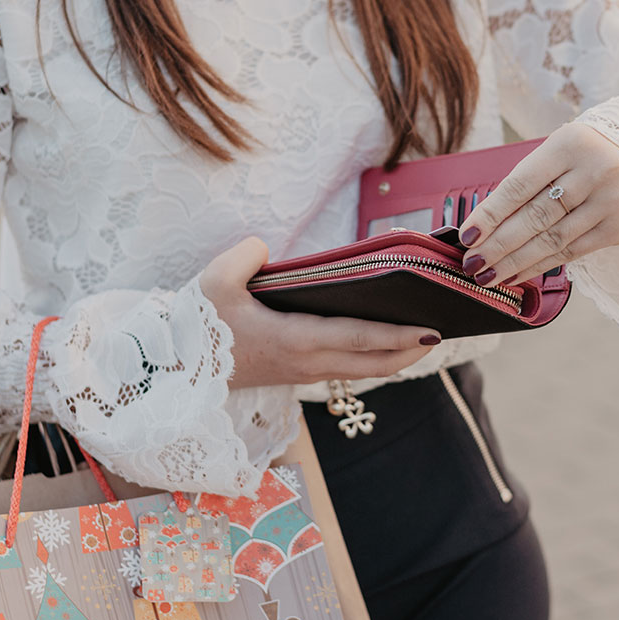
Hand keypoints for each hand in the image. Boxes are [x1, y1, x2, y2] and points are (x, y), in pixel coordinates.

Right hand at [199, 237, 440, 387]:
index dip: (399, 335)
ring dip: (396, 357)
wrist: (177, 373)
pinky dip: (373, 357)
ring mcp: (305, 372)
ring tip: (421, 336)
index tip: (431, 329)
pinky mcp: (299, 373)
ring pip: (363, 370)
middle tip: (441, 331)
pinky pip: (348, 368)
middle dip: (411, 350)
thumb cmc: (198, 328)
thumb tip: (264, 247)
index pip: (360, 338)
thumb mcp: (213, 283)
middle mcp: (309, 362)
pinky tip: (382, 339)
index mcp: (296, 341)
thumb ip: (243, 256)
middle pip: (375, 363)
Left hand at [456, 122, 618, 286]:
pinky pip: (572, 252)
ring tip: (487, 275)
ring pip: (552, 239)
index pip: (520, 185)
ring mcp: (610, 202)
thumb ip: (526, 183)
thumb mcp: (558, 151)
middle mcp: (594, 172)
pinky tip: (517, 274)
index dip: (491, 214)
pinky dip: (540, 266)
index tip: (467, 235)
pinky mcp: (618, 228)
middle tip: (472, 264)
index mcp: (570, 145)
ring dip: (515, 262)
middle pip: (535, 216)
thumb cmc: (586, 155)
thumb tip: (485, 225)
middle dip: (498, 245)